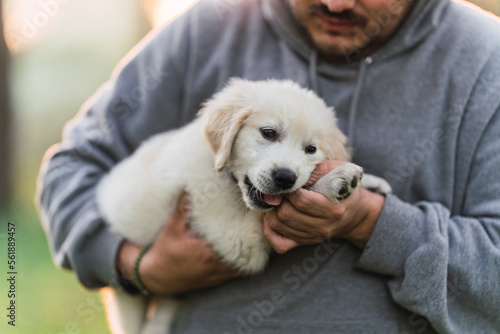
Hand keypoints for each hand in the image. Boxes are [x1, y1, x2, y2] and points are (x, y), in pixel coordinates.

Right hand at [117, 193, 246, 295]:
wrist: (157, 277)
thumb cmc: (164, 252)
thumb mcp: (172, 228)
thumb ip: (182, 209)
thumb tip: (188, 186)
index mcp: (208, 253)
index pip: (236, 241)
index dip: (248, 230)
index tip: (253, 218)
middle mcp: (217, 266)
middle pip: (245, 253)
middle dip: (253, 239)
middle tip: (260, 223)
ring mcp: (219, 275)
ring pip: (246, 264)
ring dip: (252, 251)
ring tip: (258, 234)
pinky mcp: (219, 279)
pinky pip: (239, 272)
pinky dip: (246, 262)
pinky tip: (250, 250)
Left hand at [263, 161, 385, 252]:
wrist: (355, 215)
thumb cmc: (345, 189)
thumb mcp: (340, 173)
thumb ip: (319, 169)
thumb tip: (295, 171)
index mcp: (333, 208)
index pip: (302, 201)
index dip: (289, 190)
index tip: (287, 182)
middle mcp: (323, 226)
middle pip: (287, 214)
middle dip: (277, 200)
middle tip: (277, 191)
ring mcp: (313, 236)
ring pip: (280, 226)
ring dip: (271, 211)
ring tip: (274, 200)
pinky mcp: (305, 242)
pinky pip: (280, 244)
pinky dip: (270, 231)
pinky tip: (271, 218)